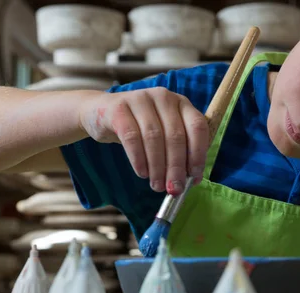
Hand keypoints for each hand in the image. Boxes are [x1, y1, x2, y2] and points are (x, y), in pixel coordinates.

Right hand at [79, 87, 209, 194]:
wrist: (101, 112)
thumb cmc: (140, 127)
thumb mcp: (164, 134)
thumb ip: (179, 152)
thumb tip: (192, 179)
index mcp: (181, 103)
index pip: (198, 127)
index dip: (198, 154)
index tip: (194, 177)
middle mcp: (164, 97)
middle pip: (175, 135)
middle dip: (176, 167)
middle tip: (174, 188)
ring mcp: (141, 99)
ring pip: (154, 137)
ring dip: (157, 167)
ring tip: (156, 185)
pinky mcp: (119, 108)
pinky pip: (131, 137)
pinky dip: (138, 159)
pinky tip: (142, 173)